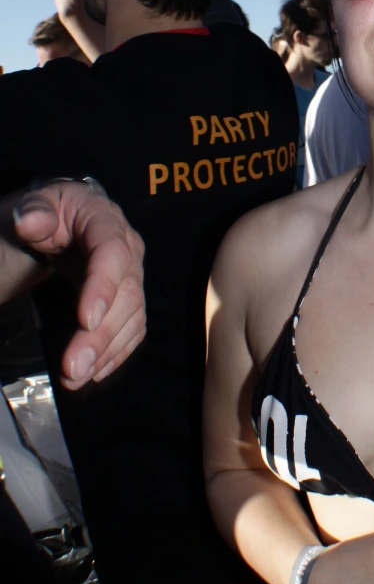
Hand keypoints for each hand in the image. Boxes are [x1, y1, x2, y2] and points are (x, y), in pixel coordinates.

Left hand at [13, 181, 145, 389]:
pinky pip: (133, 327)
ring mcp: (131, 274)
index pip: (112, 251)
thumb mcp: (34, 205)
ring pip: (132, 316)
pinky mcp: (128, 296)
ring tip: (76, 378)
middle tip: (73, 369)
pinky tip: (96, 371)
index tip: (85, 320)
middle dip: (102, 335)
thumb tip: (29, 222)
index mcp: (103, 219)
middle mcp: (128, 247)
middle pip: (127, 293)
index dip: (103, 286)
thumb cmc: (44, 214)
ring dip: (107, 351)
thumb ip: (34, 211)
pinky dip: (118, 352)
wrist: (58, 221)